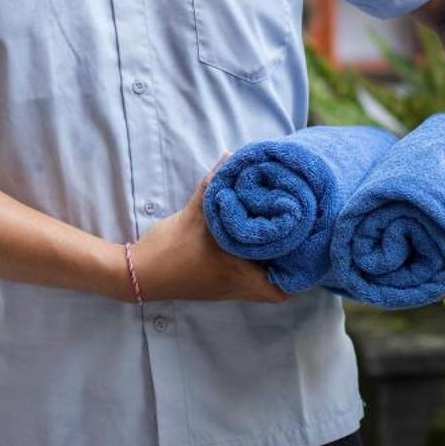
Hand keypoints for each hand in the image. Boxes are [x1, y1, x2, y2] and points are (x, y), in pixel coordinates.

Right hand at [129, 155, 287, 303]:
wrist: (140, 273)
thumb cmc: (170, 251)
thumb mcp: (194, 214)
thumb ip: (213, 185)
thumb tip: (229, 156)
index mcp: (239, 276)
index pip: (282, 289)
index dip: (298, 275)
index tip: (305, 250)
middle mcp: (237, 287)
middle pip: (276, 286)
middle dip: (288, 266)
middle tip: (298, 239)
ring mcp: (226, 289)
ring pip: (260, 282)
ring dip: (269, 265)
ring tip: (280, 238)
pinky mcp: (215, 285)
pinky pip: (244, 278)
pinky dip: (252, 264)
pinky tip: (251, 243)